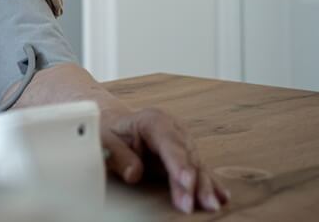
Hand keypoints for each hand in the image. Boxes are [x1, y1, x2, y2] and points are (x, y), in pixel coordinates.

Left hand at [102, 107, 229, 213]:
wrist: (117, 124)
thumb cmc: (110, 132)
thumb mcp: (104, 139)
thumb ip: (117, 154)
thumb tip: (134, 174)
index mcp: (153, 121)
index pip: (169, 143)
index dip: (178, 163)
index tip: (185, 181)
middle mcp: (174, 130)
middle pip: (187, 157)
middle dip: (192, 182)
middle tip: (191, 205)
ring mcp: (183, 142)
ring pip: (197, 165)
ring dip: (204, 187)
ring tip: (211, 205)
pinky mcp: (187, 156)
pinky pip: (200, 170)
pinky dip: (211, 184)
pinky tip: (221, 197)